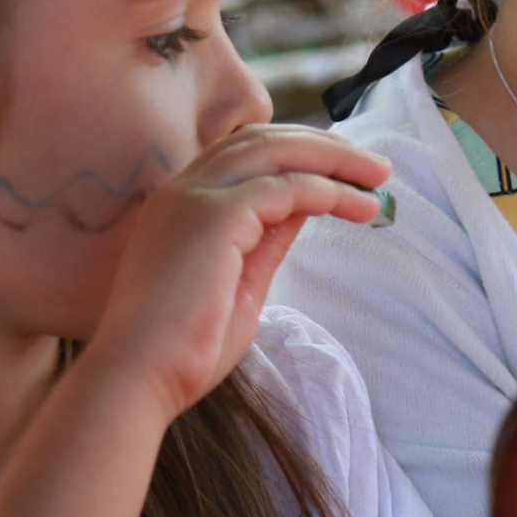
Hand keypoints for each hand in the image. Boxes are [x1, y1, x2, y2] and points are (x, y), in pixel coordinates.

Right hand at [83, 125, 389, 419]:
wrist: (138, 378)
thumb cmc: (185, 348)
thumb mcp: (241, 282)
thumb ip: (267, 240)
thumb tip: (304, 209)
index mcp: (182, 202)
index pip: (245, 151)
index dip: (298, 152)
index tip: (345, 170)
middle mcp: (183, 188)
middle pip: (263, 138)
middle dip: (325, 146)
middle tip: (375, 167)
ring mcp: (195, 197)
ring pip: (277, 151)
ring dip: (335, 159)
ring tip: (378, 177)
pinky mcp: (215, 216)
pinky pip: (285, 187)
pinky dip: (327, 190)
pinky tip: (358, 206)